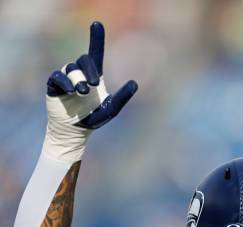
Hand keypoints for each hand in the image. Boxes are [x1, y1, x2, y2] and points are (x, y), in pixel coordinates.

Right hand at [44, 21, 137, 161]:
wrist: (75, 131)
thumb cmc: (93, 118)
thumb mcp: (110, 109)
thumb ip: (122, 97)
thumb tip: (134, 83)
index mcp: (94, 76)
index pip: (94, 53)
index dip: (96, 39)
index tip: (97, 24)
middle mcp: (80, 74)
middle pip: (83, 60)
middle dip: (89, 68)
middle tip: (95, 83)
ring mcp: (66, 79)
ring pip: (71, 69)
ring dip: (78, 79)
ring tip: (83, 93)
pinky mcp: (54, 86)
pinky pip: (57, 77)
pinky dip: (65, 82)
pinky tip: (71, 90)